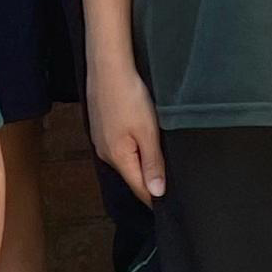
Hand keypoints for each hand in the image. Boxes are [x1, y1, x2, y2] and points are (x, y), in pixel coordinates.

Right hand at [86, 56, 164, 205]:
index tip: (171, 204)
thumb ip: (152, 163)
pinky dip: (131, 150)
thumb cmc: (128, 97)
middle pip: (131, 175)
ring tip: (157, 162)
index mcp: (118, 157)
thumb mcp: (148, 132)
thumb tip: (156, 191)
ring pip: (125, 160)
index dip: (156, 197)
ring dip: (140, 163)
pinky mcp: (99, 128)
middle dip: (149, 180)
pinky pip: (118, 147)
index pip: (139, 188)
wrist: (108, 68)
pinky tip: (140, 140)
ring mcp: (99, 140)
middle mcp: (105, 153)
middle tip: (170, 182)